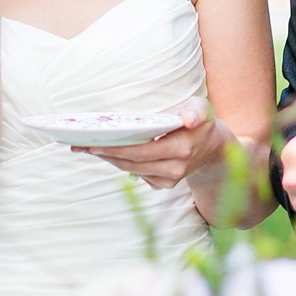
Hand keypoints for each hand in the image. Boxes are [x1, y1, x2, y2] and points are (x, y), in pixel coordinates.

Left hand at [80, 99, 226, 189]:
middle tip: (81, 145)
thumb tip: (188, 118)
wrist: (215, 151)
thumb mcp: (204, 111)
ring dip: (109, 159)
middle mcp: (174, 169)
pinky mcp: (164, 184)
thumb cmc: (204, 124)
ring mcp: (169, 180)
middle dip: (105, 153)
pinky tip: (107, 153)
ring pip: (131, 170)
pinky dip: (121, 163)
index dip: (117, 149)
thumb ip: (197, 111)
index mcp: (181, 149)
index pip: (142, 150)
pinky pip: (137, 173)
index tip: (95, 144)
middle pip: (132, 162)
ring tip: (87, 148)